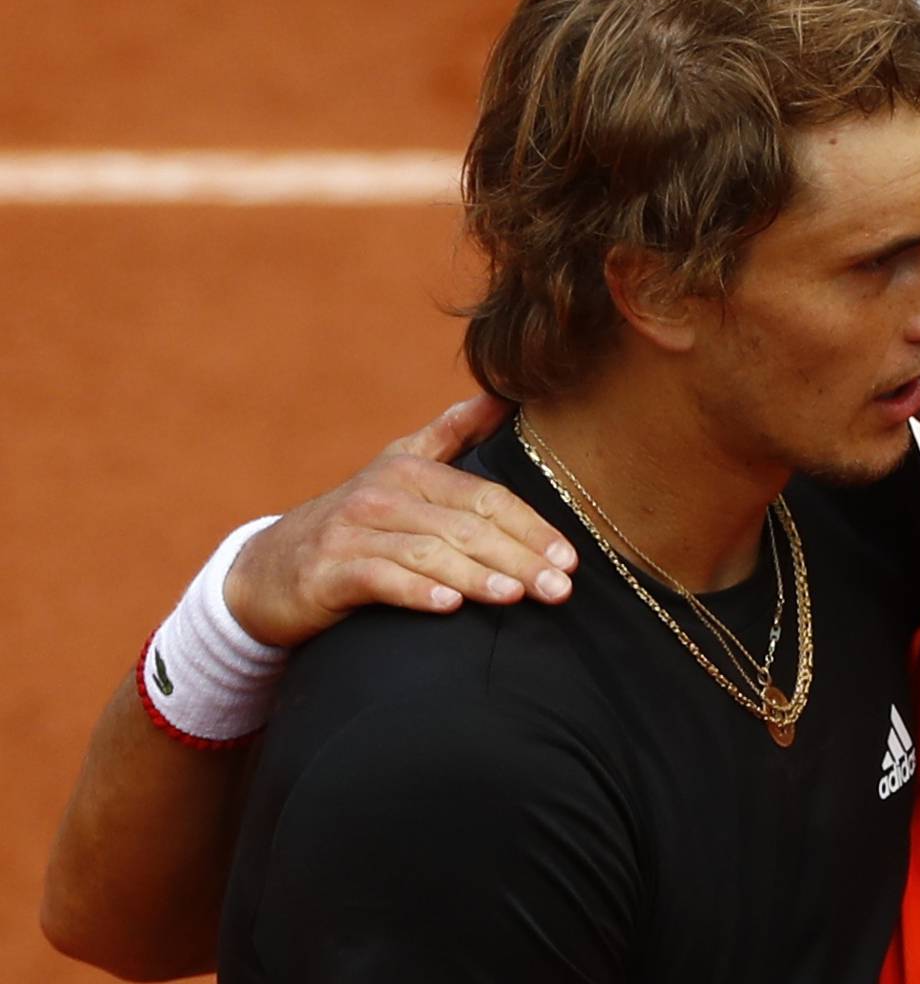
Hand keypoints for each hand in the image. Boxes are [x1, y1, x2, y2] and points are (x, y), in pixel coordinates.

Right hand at [223, 394, 577, 646]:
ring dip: (477, 576)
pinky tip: (449, 607)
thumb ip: (450, 434)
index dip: (531, 527)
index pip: (486, 498)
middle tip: (560, 588)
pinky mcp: (325, 571)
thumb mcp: (396, 467)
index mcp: (410, 469)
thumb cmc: (353, 523)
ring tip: (517, 596)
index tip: (569, 559)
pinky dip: (416, 592)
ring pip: (428, 552)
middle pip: (466, 526)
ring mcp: (351, 532)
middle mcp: (382, 494)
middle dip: (519, 557)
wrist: (265, 571)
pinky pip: (378, 578)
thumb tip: (502, 396)